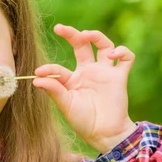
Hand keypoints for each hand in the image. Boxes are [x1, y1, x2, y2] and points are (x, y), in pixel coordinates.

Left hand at [32, 24, 137, 153]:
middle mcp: (88, 71)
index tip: (39, 72)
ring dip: (96, 36)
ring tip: (86, 34)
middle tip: (59, 28)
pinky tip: (113, 54)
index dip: (49, 68)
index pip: (58, 68)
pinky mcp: (119, 77)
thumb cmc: (83, 121)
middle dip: (71, 34)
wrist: (104, 134)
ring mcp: (104, 72)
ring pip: (104, 45)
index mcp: (72, 79)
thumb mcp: (65, 105)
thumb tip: (35, 79)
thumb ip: (54, 90)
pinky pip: (126, 58)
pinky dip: (122, 51)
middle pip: (81, 45)